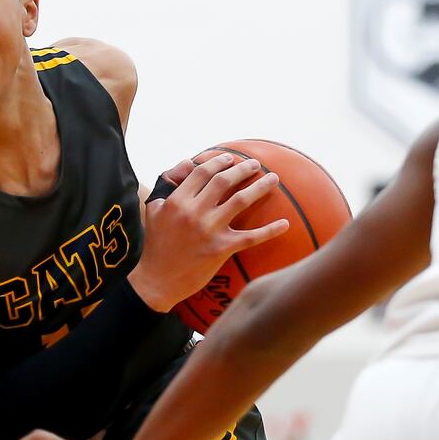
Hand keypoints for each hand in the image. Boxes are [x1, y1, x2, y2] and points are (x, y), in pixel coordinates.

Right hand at [130, 153, 288, 310]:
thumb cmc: (156, 244)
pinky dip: (270, 230)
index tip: (230, 159)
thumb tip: (189, 164)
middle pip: (223, 181)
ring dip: (260, 187)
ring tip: (273, 179)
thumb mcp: (153, 209)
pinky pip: (250, 236)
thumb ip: (168, 184)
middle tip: (255, 164)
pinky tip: (285, 224)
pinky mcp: (221, 249)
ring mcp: (209, 230)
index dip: (218, 161)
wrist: (157, 280)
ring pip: (240, 201)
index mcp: (177, 201)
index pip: (201, 172)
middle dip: (243, 169)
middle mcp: (194, 212)